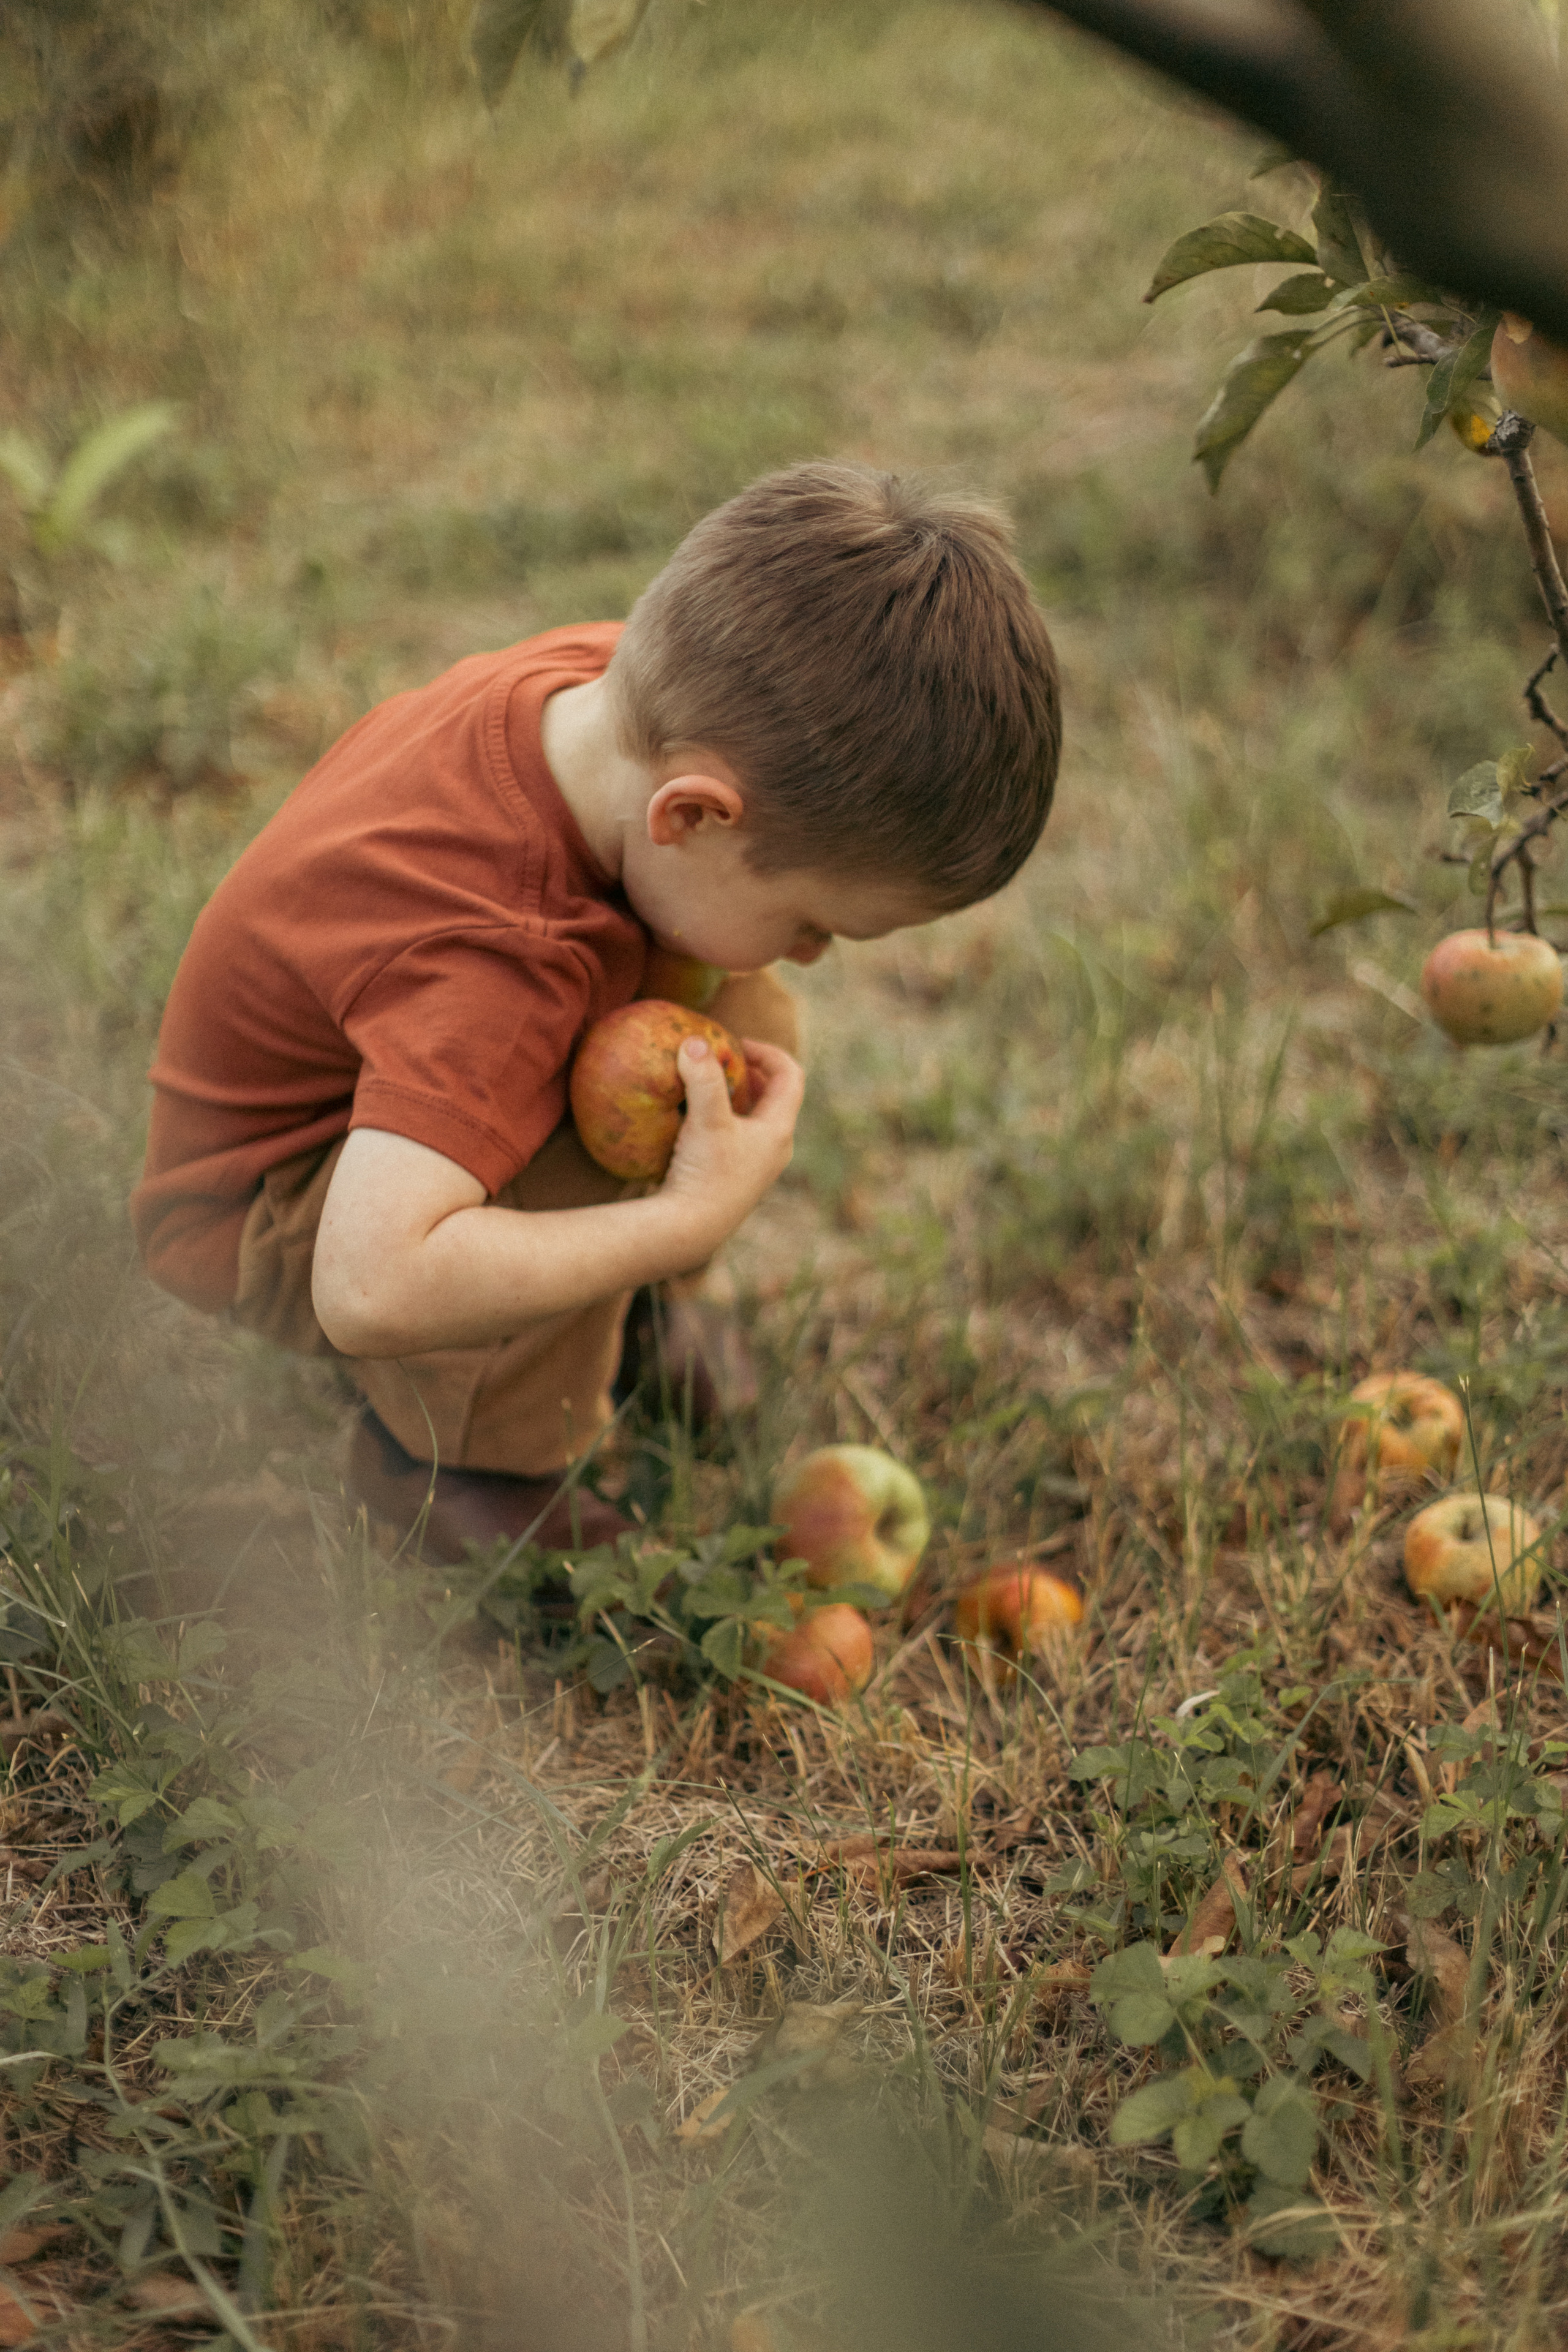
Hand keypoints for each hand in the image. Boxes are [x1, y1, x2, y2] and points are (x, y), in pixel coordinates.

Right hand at [658, 1034, 804, 1255]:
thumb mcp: (707, 1119)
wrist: (690, 1229)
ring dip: (737, 1097)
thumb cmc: (706, 1173)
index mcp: (779, 1130)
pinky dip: (723, 1119)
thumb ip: (703, 1078)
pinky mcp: (735, 1178)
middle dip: (752, 1073)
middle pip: (775, 1097)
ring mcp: (756, 1166)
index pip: (791, 1076)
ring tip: (709, 1084)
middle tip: (725, 1060)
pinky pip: (738, 1137)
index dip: (769, 1052)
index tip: (737, 1044)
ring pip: (755, 1118)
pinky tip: (693, 1120)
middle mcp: (775, 1149)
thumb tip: (694, 1041)